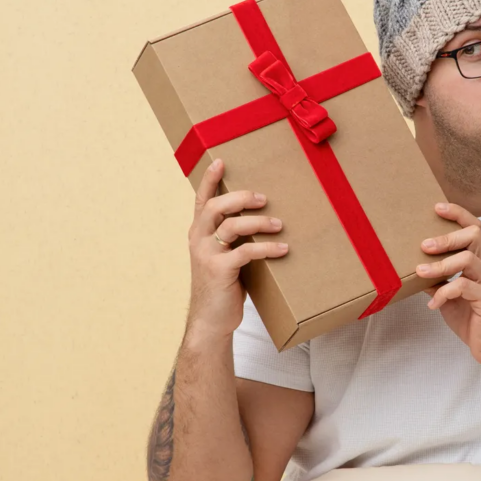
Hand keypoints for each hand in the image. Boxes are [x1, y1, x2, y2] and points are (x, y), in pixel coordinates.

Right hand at [185, 158, 287, 338]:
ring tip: (280, 224)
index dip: (209, 179)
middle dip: (241, 197)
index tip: (221, 160)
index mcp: (198, 233)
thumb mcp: (225, 258)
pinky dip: (267, 248)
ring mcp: (207, 255)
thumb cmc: (223, 286)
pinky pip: (245, 252)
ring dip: (259, 223)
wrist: (211, 320)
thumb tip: (265, 222)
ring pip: (232, 226)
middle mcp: (198, 240)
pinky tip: (283, 249)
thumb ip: (234, 240)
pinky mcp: (219, 270)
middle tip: (263, 198)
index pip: (201, 200)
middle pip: (216, 207)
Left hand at [416, 201, 480, 379]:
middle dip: (446, 237)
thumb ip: (438, 282)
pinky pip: (463, 287)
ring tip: (420, 272)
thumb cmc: (476, 322)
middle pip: (474, 236)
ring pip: (467, 259)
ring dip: (440, 265)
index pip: (475, 229)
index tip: (436, 208)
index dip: (458, 214)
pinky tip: (433, 304)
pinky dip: (443, 293)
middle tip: (424, 244)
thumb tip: (416, 270)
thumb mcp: (451, 299)